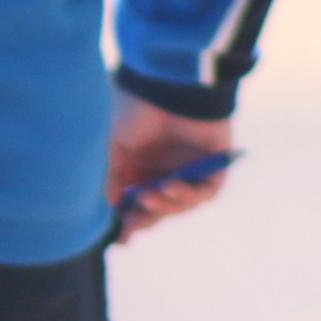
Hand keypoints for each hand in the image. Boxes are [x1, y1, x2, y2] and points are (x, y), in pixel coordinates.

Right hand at [105, 95, 232, 239]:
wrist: (167, 83)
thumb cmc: (135, 110)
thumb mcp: (112, 149)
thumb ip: (108, 182)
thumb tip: (106, 216)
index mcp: (138, 164)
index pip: (133, 202)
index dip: (126, 221)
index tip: (117, 236)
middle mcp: (163, 168)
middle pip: (157, 208)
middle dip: (144, 219)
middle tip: (131, 226)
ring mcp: (189, 167)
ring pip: (180, 204)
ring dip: (164, 205)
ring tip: (149, 196)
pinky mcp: (214, 165)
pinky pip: (204, 192)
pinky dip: (186, 194)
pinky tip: (169, 186)